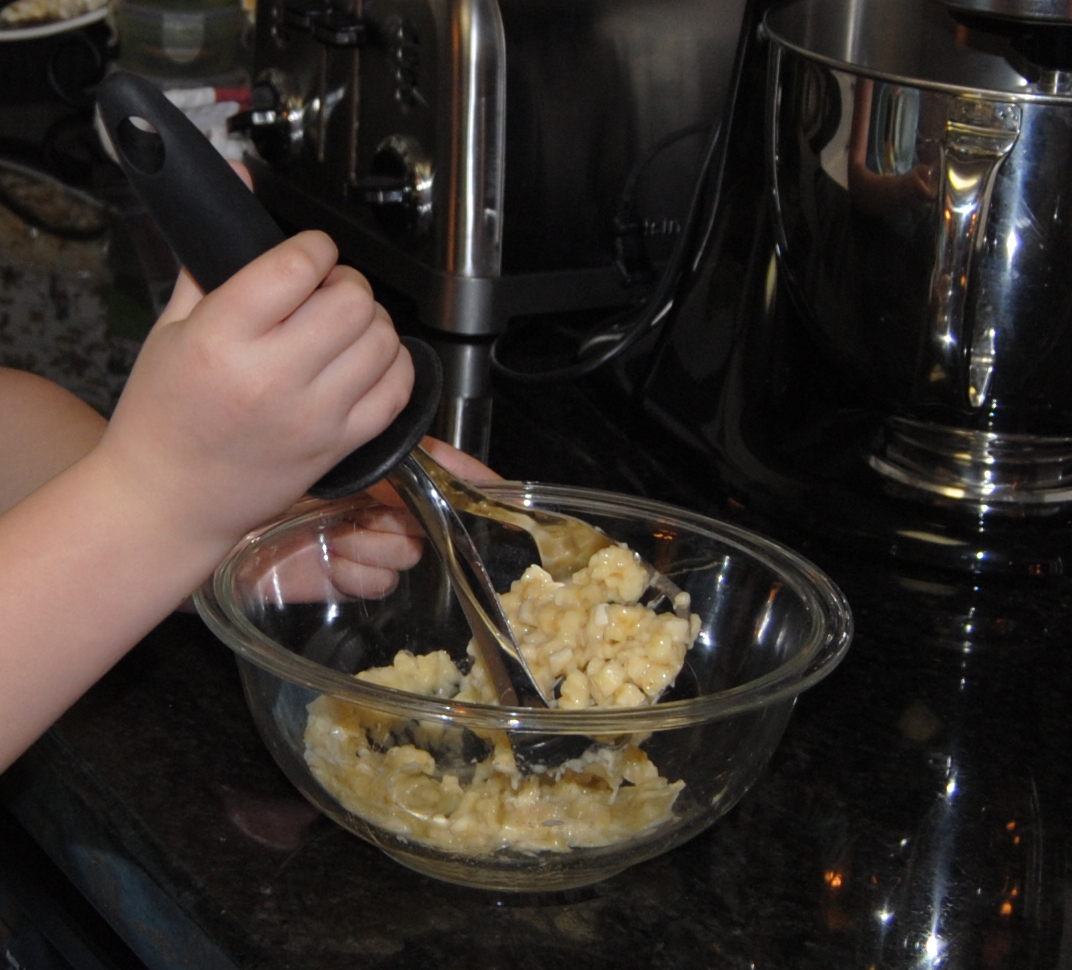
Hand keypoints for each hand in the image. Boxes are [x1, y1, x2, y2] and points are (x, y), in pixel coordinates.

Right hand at [95, 230, 413, 552]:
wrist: (169, 501)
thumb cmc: (163, 417)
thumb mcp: (170, 329)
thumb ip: (210, 257)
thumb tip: (239, 178)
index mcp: (222, 339)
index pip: (298, 265)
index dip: (313, 248)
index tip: (308, 254)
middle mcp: (272, 377)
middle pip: (353, 299)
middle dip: (346, 283)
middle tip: (326, 294)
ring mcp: (313, 415)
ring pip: (383, 340)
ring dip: (372, 323)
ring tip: (343, 330)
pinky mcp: (340, 445)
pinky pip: (398, 391)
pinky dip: (393, 366)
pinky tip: (365, 363)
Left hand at [250, 436, 500, 603]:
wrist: (194, 516)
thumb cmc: (245, 467)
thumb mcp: (321, 446)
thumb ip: (382, 442)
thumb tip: (440, 444)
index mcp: (371, 463)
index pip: (435, 469)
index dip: (463, 478)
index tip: (490, 486)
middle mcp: (373, 502)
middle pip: (429, 515)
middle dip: (402, 513)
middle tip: (366, 508)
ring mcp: (361, 542)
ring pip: (408, 552)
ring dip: (374, 542)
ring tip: (334, 532)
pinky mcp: (344, 580)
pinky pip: (380, 582)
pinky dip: (355, 572)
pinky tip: (325, 557)